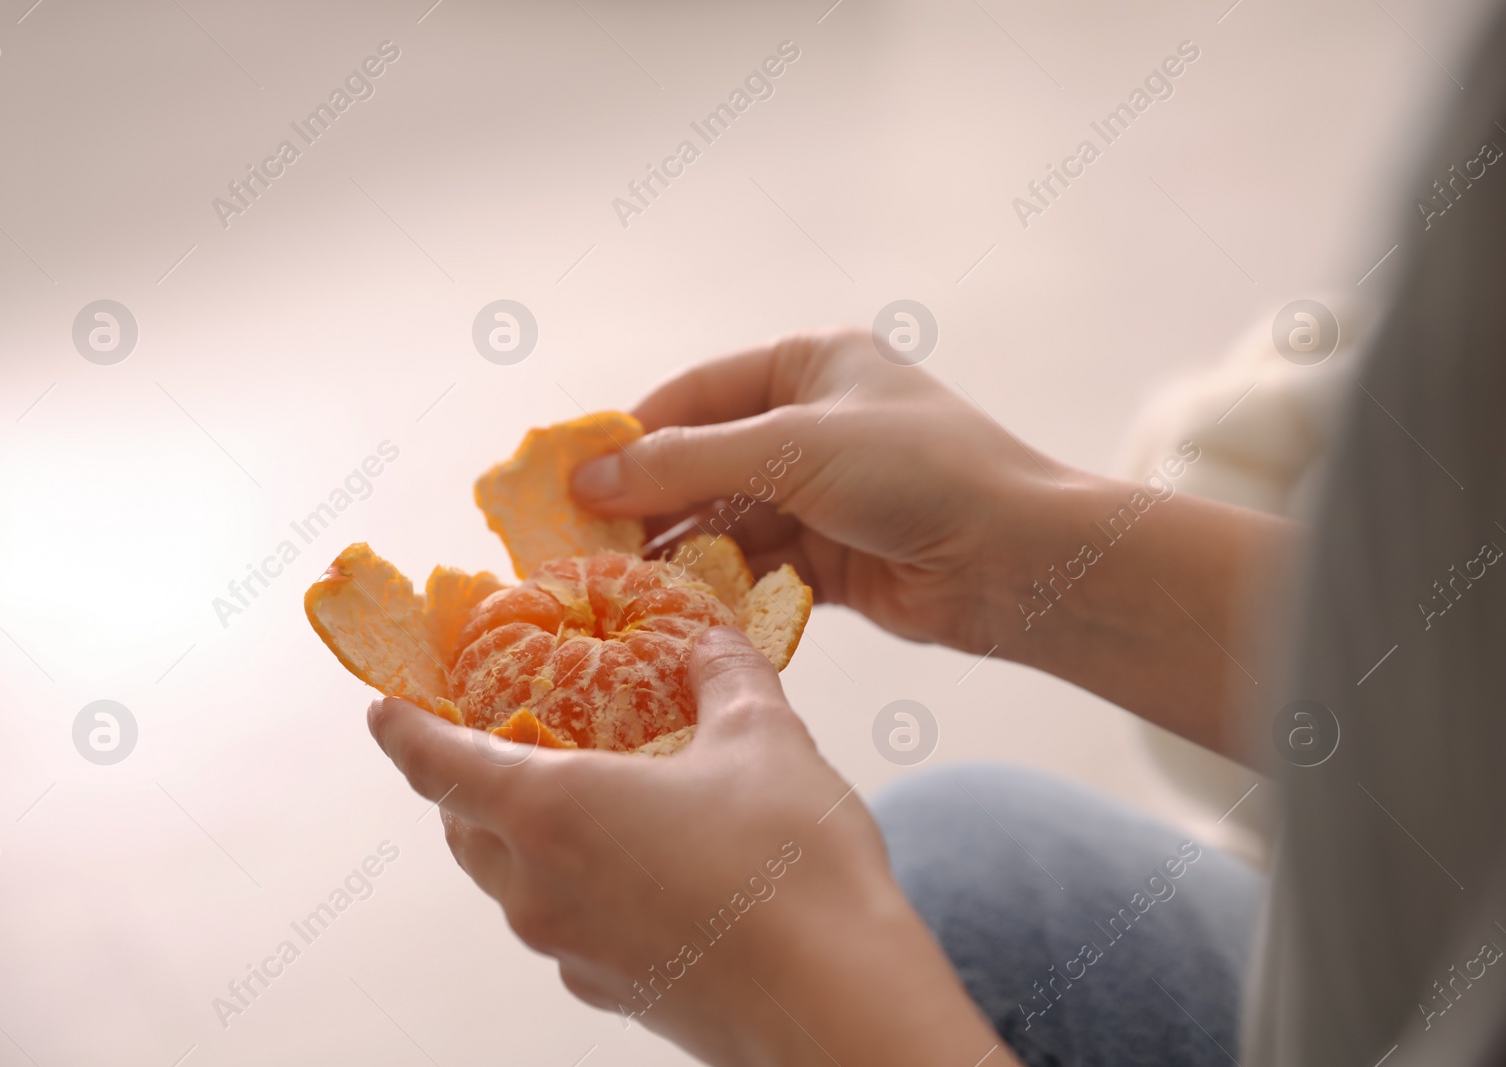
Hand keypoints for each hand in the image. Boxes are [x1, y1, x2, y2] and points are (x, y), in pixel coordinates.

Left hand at [368, 627, 1001, 1065]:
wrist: (837, 1008)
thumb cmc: (790, 869)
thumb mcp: (764, 740)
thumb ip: (726, 676)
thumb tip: (712, 641)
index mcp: (552, 812)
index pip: (439, 765)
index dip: (403, 731)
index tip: (382, 711)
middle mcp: (541, 888)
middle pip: (466, 829)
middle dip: (466, 782)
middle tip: (497, 739)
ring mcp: (572, 950)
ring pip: (512, 884)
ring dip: (521, 837)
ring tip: (578, 797)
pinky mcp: (612, 991)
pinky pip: (565, 925)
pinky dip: (574, 885)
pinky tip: (642, 867)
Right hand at [570, 328, 1298, 765]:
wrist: (1021, 561)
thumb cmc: (917, 473)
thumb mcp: (791, 449)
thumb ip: (686, 464)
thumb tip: (591, 480)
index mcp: (810, 366)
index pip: (695, 395)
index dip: (630, 436)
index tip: (567, 480)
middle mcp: (814, 424)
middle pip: (704, 462)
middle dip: (649, 503)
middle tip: (580, 544)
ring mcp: (824, 494)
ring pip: (727, 521)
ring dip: (679, 551)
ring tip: (615, 583)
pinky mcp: (835, 559)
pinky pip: (758, 567)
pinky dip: (721, 585)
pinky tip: (676, 606)